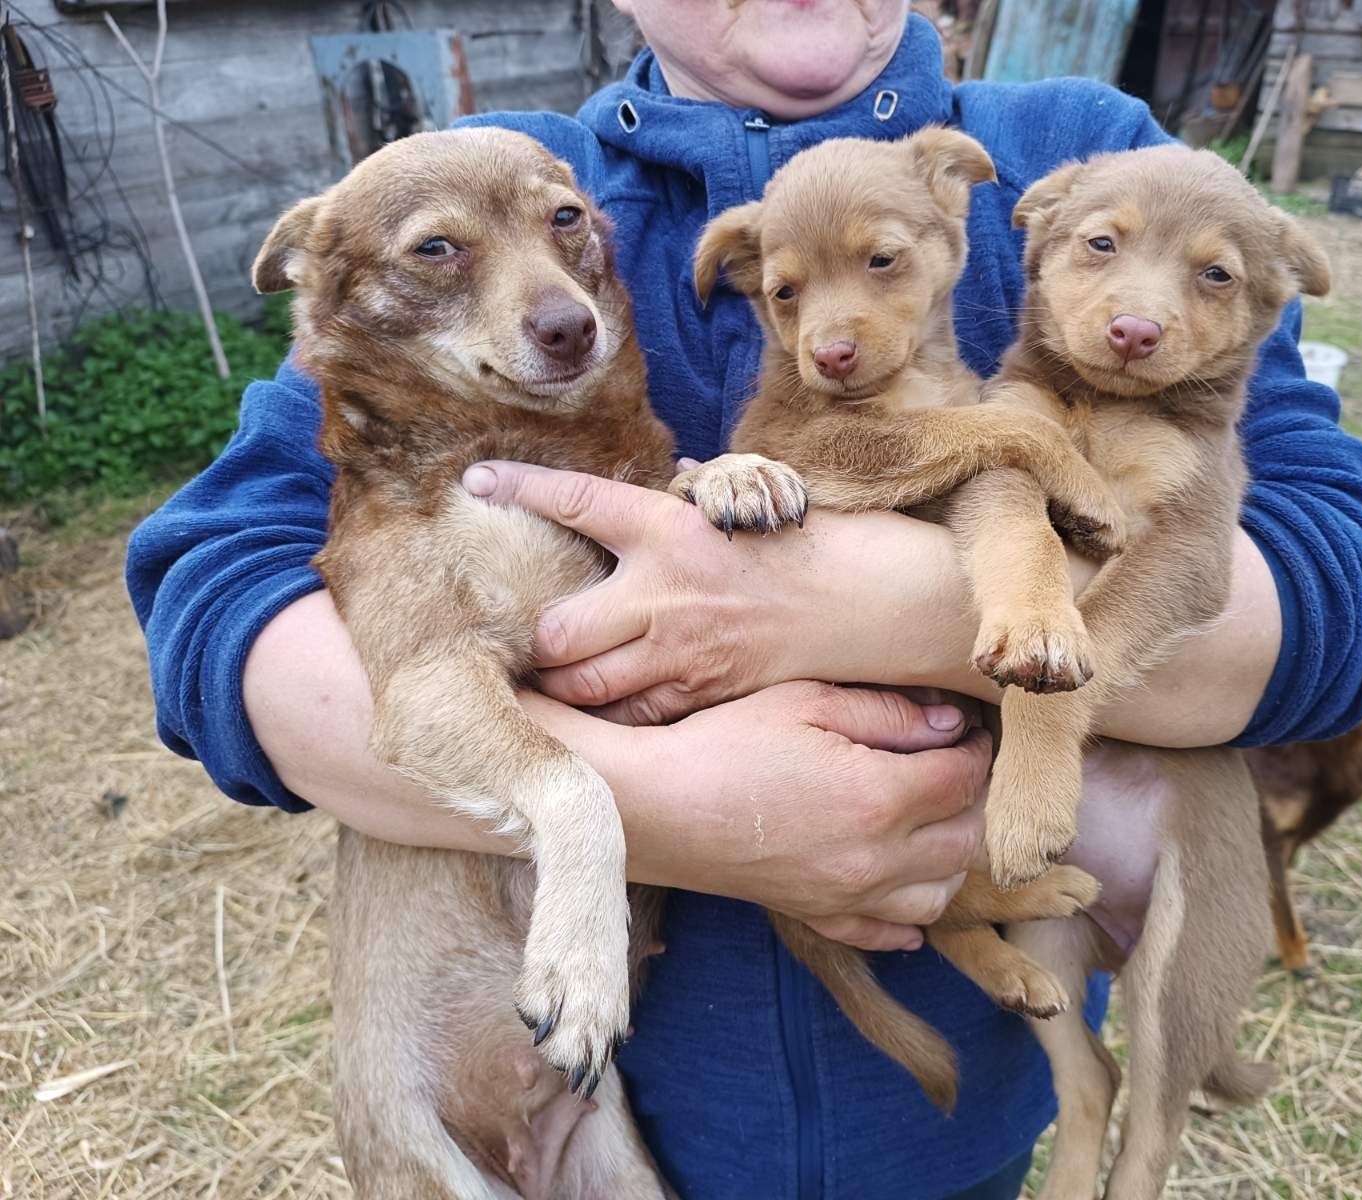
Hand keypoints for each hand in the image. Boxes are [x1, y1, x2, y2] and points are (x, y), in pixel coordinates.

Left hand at [462, 459, 978, 722]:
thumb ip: (677, 508)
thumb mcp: (738, 505)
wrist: (864, 604)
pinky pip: (630, 716)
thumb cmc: (800, 547)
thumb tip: (643, 497)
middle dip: (529, 638)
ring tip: (543, 680)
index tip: (475, 481)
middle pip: (554, 627)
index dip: (518, 489)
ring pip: (582, 684)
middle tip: (515, 634)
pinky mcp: (699, 694)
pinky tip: (602, 710)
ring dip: (560, 683)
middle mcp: (664, 591)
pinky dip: (609, 714)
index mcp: (671, 528)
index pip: (576, 500)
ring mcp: (679, 652)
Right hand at [613, 681, 990, 951]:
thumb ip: (888, 713)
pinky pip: (887, 933)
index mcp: (878, 797)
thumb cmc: (723, 743)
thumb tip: (953, 724)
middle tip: (959, 766)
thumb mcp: (807, 702)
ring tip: (936, 816)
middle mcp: (874, 859)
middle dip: (975, 800)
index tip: (971, 729)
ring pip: (939, 895)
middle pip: (966, 840)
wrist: (653, 807)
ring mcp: (847, 896)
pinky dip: (910, 916)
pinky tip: (904, 885)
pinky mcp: (817, 915)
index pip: (965, 779)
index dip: (979, 749)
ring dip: (952, 856)